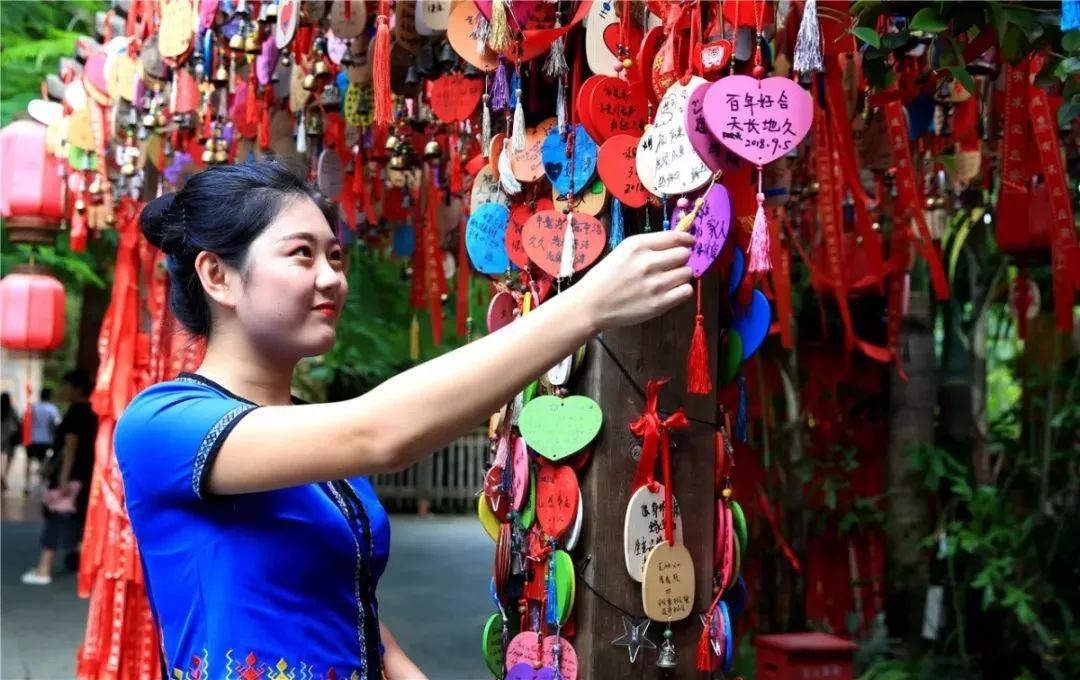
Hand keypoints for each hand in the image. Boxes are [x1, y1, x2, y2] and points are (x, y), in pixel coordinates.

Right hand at [573, 230, 694, 330]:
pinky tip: (670, 291)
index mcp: (638, 245)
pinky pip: (686, 291)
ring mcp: (655, 284)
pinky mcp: (659, 303)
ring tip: (668, 280)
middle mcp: (648, 262)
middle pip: (684, 254)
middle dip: (681, 258)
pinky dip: (682, 290)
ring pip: (687, 273)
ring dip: (681, 275)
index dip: (686, 240)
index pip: (675, 237)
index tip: (690, 242)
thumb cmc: (605, 277)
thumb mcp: (623, 251)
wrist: (591, 304)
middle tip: (672, 265)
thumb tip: (676, 243)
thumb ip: (648, 246)